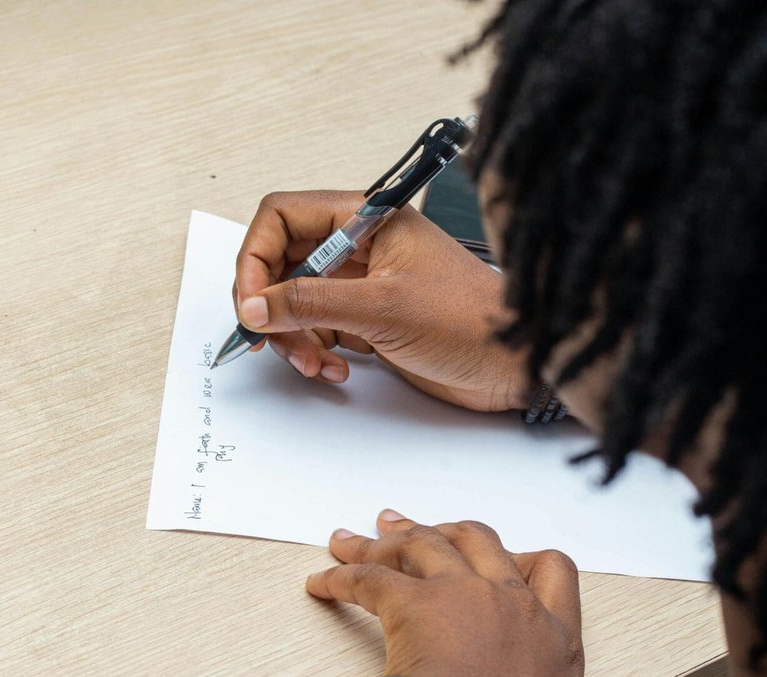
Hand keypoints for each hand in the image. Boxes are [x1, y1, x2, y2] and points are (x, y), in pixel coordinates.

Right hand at [234, 190, 534, 410]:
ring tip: (316, 362)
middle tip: (273, 339)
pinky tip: (337, 368)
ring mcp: (362, 284)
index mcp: (366, 218)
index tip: (250, 302)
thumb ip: (310, 304)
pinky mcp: (367, 319)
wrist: (515, 365)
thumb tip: (254, 305)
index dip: (256, 258)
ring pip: (293, 302)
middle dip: (271, 306)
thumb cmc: (472, 321)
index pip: (282, 217)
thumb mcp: (381, 308)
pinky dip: (315, 351)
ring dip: (293, 337)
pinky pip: (316, 330)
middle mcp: (359, 246)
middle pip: (281, 263)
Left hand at [308, 510, 588, 676]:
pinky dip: (340, 574)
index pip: (556, 573)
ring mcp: (462, 596)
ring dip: (385, 538)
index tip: (505, 560)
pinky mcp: (412, 604)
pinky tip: (320, 583)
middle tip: (411, 528)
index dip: (528, 559)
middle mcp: (512, 605)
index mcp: (558, 641)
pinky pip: (368, 575)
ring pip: (423, 543)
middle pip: (480, 540)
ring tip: (352, 539)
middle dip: (445, 529)